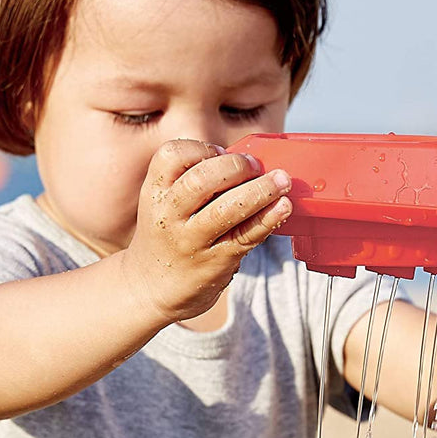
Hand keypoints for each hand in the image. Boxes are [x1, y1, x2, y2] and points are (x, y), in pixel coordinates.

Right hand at [123, 139, 291, 321]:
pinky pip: (246, 235)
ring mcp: (192, 241)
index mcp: (154, 193)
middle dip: (234, 166)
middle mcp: (169, 216)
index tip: (220, 153)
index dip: (201, 147)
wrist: (153, 289)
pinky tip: (283, 207)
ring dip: (260, 190)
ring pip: (227, 209)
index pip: (171, 155)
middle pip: (200, 179)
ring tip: (282, 180)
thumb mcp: (163, 205)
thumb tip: (246, 161)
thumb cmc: (167, 237)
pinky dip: (268, 218)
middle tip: (255, 166)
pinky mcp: (216, 261)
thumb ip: (192, 182)